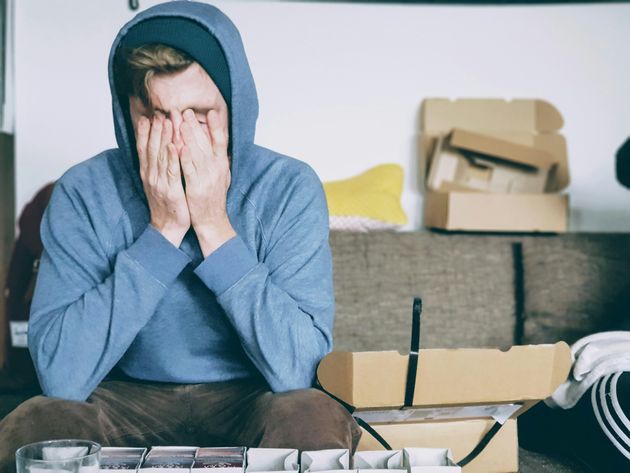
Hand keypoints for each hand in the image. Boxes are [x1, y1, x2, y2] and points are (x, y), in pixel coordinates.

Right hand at [136, 116, 190, 246]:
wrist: (167, 227)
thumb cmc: (166, 204)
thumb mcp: (158, 183)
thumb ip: (157, 166)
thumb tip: (158, 149)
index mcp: (147, 173)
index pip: (144, 148)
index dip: (145, 132)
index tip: (147, 116)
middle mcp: (151, 176)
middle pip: (151, 148)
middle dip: (155, 129)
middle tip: (159, 112)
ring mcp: (159, 183)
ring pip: (161, 156)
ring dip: (164, 138)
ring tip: (167, 121)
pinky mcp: (171, 190)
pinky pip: (172, 171)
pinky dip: (172, 158)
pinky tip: (174, 145)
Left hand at [180, 109, 235, 256]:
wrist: (212, 221)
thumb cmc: (214, 198)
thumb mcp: (222, 176)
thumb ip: (219, 160)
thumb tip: (219, 143)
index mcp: (222, 165)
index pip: (221, 141)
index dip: (216, 126)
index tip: (211, 112)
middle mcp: (217, 169)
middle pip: (206, 143)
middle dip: (195, 126)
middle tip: (185, 110)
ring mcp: (207, 178)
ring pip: (197, 153)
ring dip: (188, 137)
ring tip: (180, 121)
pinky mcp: (196, 187)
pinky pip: (189, 170)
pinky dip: (184, 157)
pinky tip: (178, 146)